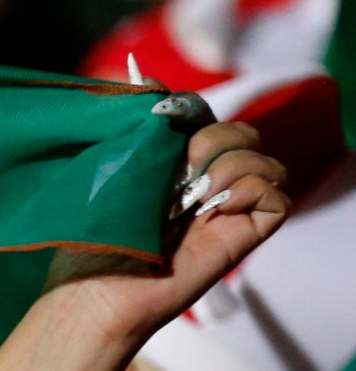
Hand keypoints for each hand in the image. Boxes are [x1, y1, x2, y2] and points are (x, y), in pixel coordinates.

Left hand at [24, 119, 289, 348]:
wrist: (97, 290)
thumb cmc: (94, 237)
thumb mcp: (106, 172)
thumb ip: (131, 128)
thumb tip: (147, 80)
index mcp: (172, 165)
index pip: (206, 118)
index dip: (192, 115)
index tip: (162, 126)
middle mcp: (204, 183)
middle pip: (241, 133)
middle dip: (212, 139)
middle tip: (177, 173)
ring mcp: (226, 209)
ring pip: (263, 159)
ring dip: (231, 166)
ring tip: (194, 199)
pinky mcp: (244, 234)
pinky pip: (277, 196)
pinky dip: (253, 191)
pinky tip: (216, 211)